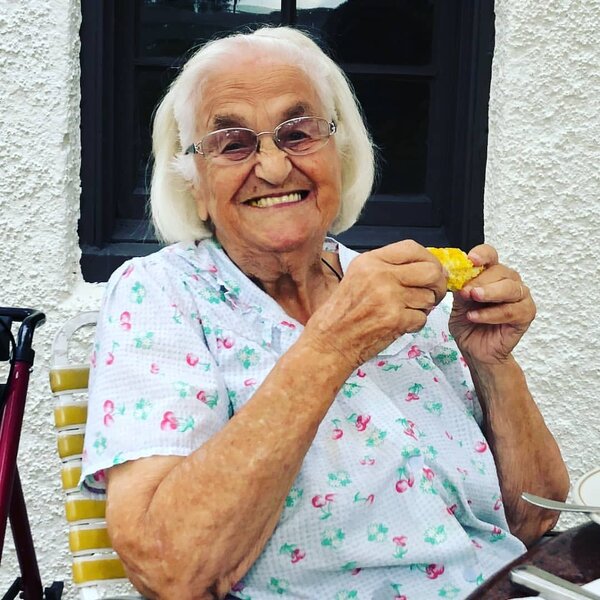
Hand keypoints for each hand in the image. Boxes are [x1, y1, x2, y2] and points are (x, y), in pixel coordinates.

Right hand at [304, 240, 446, 370]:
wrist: (329, 343)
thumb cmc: (340, 315)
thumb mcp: (357, 278)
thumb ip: (387, 269)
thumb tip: (426, 268)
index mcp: (370, 261)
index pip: (412, 248)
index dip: (429, 259)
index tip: (432, 270)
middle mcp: (380, 275)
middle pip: (430, 270)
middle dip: (438, 284)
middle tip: (433, 293)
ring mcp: (389, 297)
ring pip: (429, 297)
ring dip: (424, 307)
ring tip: (406, 312)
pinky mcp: (395, 319)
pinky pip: (422, 318)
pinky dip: (415, 324)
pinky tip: (399, 325)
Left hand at [449, 244, 535, 364]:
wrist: (474, 349)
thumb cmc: (469, 324)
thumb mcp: (458, 303)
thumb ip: (460, 288)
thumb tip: (453, 274)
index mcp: (492, 274)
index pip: (491, 255)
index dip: (482, 254)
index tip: (471, 260)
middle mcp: (509, 282)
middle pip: (501, 271)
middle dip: (481, 280)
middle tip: (466, 291)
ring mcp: (520, 297)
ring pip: (511, 288)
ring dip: (490, 292)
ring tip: (472, 298)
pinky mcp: (526, 314)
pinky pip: (512, 311)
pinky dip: (492, 314)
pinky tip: (475, 316)